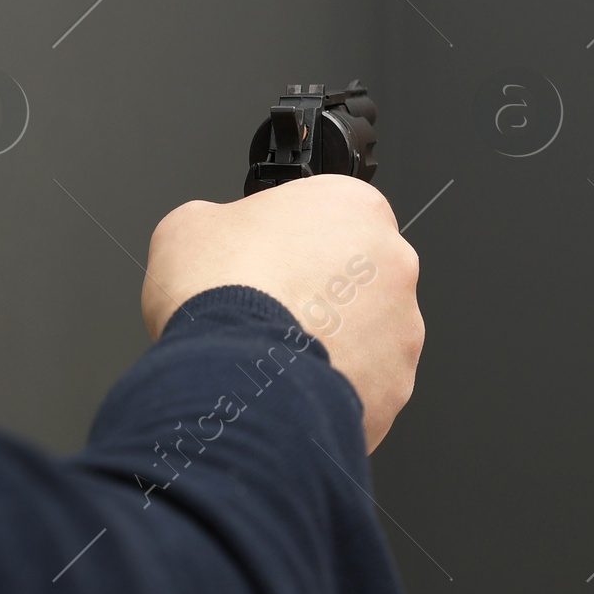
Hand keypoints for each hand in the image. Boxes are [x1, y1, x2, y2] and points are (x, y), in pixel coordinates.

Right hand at [141, 177, 422, 450]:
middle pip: (360, 276)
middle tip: (275, 310)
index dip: (295, 242)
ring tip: (280, 355)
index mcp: (355, 207)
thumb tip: (219, 239)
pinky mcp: (396, 385)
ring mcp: (401, 329)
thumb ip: (224, 223)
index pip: (333, 217)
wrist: (229, 374)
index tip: (274, 259)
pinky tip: (293, 386)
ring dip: (333, 342)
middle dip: (323, 293)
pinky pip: (366, 384)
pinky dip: (336, 387)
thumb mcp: (192, 225)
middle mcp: (393, 264)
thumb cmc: (221, 294)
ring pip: (369, 335)